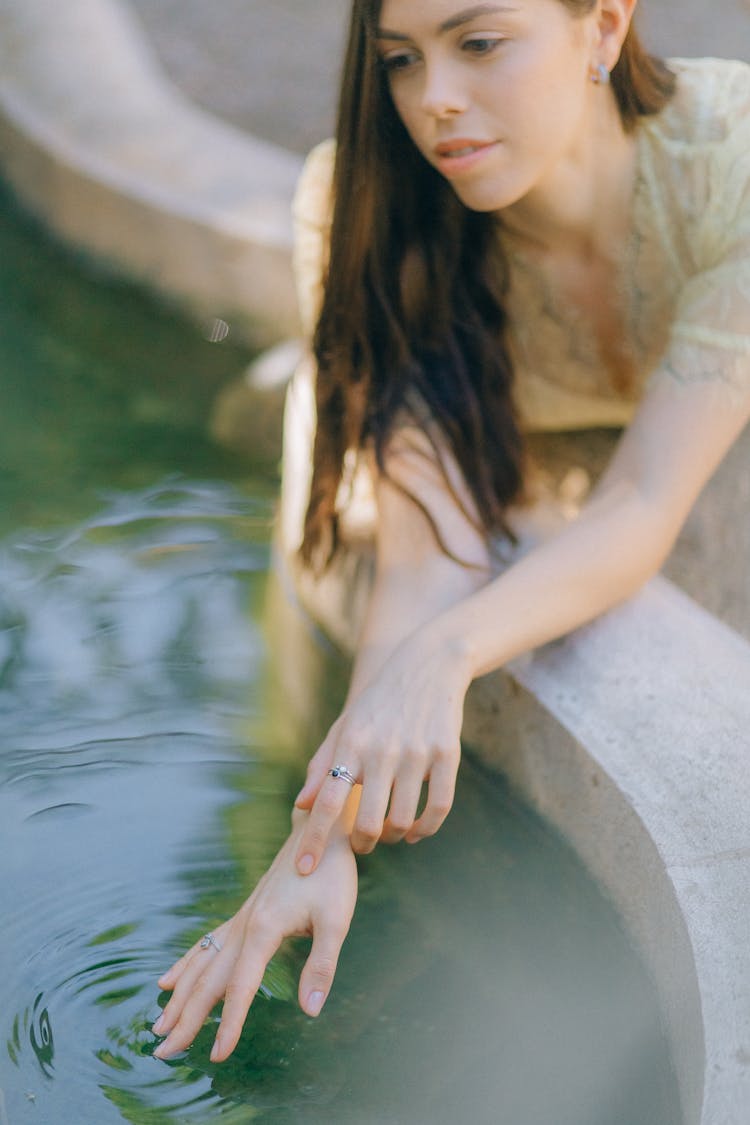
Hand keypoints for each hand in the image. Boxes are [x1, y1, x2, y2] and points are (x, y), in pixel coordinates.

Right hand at [152, 812, 356, 1061]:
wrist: (319, 832)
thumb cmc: (331, 875)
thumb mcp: (337, 920)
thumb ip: (321, 965)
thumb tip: (310, 1011)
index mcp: (264, 929)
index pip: (240, 986)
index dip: (229, 1023)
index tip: (217, 1056)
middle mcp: (244, 925)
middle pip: (209, 980)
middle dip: (185, 1018)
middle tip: (162, 1053)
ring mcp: (240, 919)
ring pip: (200, 963)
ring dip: (179, 997)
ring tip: (158, 1025)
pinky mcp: (244, 914)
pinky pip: (206, 944)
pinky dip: (185, 965)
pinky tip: (167, 980)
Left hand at [294, 625, 471, 871]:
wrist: (428, 665)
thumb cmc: (378, 702)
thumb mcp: (345, 726)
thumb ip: (321, 765)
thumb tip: (300, 806)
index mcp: (351, 743)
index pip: (326, 801)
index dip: (314, 839)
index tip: (304, 869)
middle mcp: (381, 749)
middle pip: (365, 820)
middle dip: (361, 843)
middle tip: (362, 843)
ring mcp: (416, 752)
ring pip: (402, 820)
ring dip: (393, 836)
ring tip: (389, 832)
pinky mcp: (447, 754)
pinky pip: (438, 808)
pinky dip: (426, 829)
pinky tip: (417, 830)